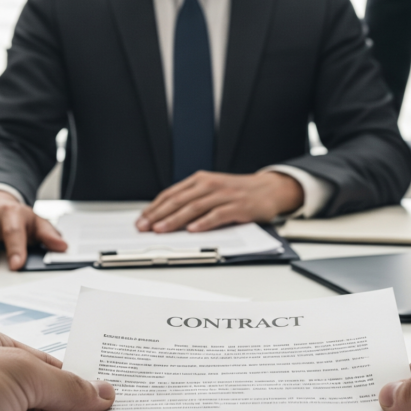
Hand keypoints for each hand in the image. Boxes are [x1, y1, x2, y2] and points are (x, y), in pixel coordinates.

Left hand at [136, 171, 303, 232]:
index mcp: (201, 180)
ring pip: (194, 207)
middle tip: (144, 227)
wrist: (269, 189)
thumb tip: (165, 217)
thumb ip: (192, 200)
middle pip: (179, 200)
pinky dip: (204, 222)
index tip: (141, 220)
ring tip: (161, 230)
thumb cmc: (238, 193)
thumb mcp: (212, 190)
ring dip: (175, 219)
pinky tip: (193, 229)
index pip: (172, 193)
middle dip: (159, 215)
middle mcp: (210, 185)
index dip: (154, 207)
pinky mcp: (238, 206)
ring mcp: (224, 195)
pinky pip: (218, 215)